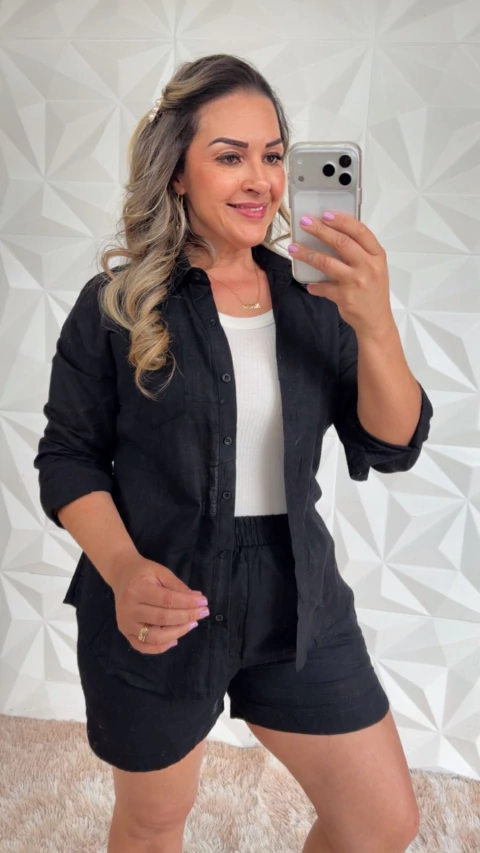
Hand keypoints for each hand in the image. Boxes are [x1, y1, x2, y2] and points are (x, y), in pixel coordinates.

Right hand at [111, 554, 209, 654]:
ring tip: (192, 624)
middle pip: (163, 619)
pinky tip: (175, 639)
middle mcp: (128, 609)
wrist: (120, 574)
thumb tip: (197, 599)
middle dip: (187, 616)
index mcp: (137, 590)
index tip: (203, 602)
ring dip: (177, 632)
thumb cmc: (142, 572)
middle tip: (203, 613)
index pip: (167, 600)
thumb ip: (178, 586)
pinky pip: (143, 647)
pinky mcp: (126, 632)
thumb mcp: (161, 572)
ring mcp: (126, 624)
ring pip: (154, 637)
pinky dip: (161, 647)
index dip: (188, 603)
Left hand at [288, 211, 395, 338]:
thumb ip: (360, 252)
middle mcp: (368, 266)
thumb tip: (333, 233)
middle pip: (341, 243)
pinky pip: (323, 287)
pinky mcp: (344, 297)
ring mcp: (356, 282)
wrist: (376, 321)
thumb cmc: (373, 291)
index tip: (326, 214)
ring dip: (308, 254)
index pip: (360, 231)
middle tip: (304, 223)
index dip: (342, 221)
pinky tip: (309, 284)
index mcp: (377, 255)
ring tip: (294, 248)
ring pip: (327, 263)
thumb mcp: (374, 267)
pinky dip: (314, 285)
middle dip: (320, 230)